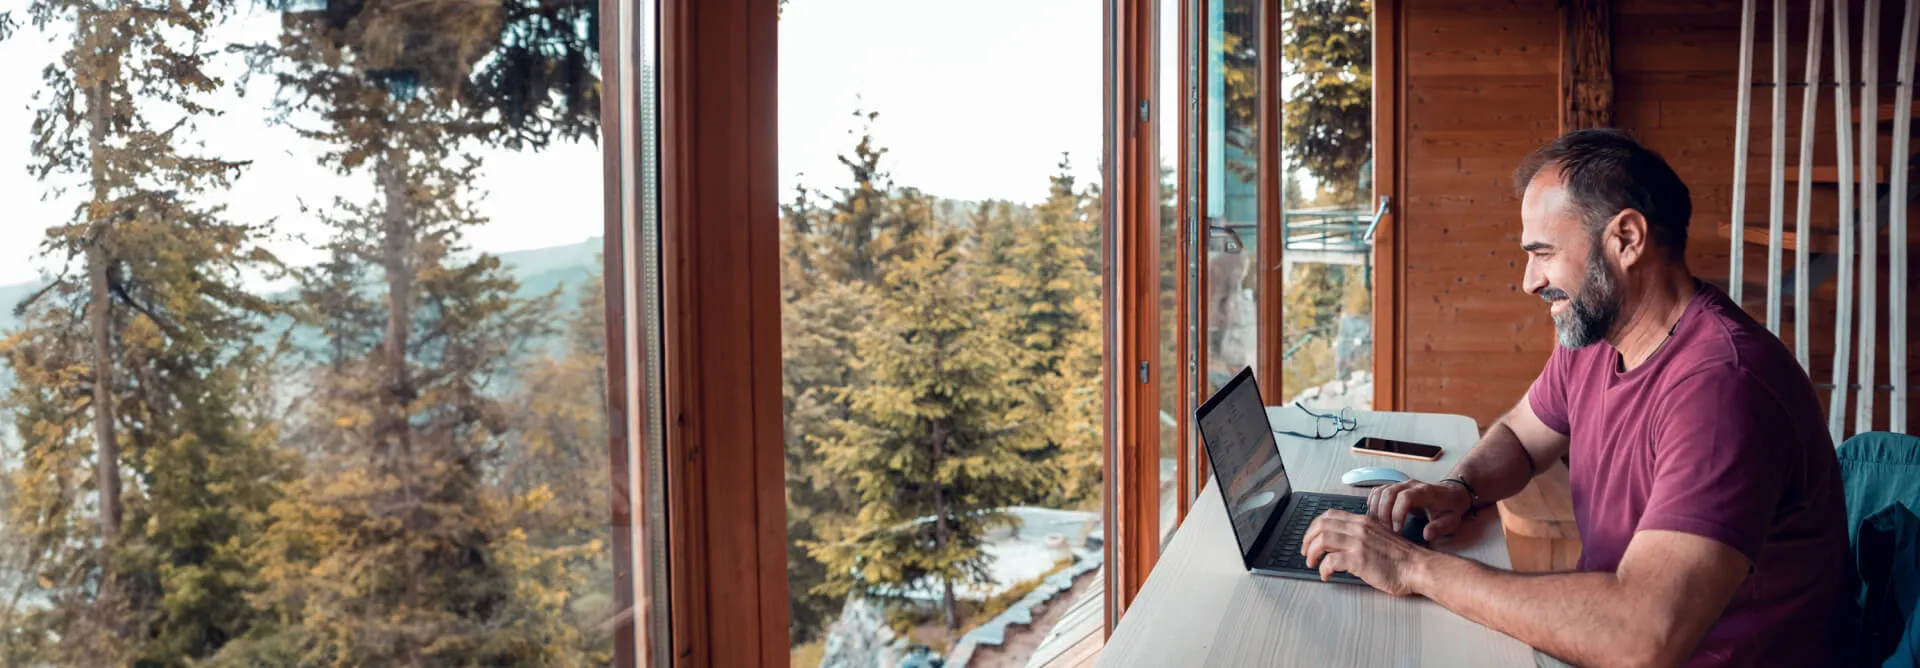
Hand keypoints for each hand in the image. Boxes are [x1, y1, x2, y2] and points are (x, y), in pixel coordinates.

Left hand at [1300, 509, 1427, 595]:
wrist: (1417, 567)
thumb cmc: (1401, 557)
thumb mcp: (1379, 536)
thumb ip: (1361, 534)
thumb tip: (1342, 541)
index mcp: (1363, 521)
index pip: (1329, 515)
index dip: (1314, 527)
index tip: (1311, 538)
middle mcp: (1359, 528)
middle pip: (1321, 526)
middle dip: (1308, 539)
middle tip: (1306, 552)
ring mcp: (1359, 543)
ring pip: (1322, 540)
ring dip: (1312, 553)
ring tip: (1312, 564)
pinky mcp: (1359, 559)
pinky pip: (1331, 561)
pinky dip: (1323, 569)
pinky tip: (1326, 575)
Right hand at [1367, 479, 1471, 541]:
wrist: (1451, 494)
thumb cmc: (1450, 509)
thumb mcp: (1452, 521)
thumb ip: (1440, 528)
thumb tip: (1426, 535)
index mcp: (1426, 491)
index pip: (1405, 497)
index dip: (1397, 513)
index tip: (1397, 530)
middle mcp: (1411, 485)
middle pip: (1388, 493)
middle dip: (1383, 513)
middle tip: (1385, 531)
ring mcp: (1401, 484)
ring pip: (1380, 491)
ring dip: (1375, 509)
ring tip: (1379, 526)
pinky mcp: (1395, 487)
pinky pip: (1377, 492)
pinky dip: (1372, 504)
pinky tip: (1376, 517)